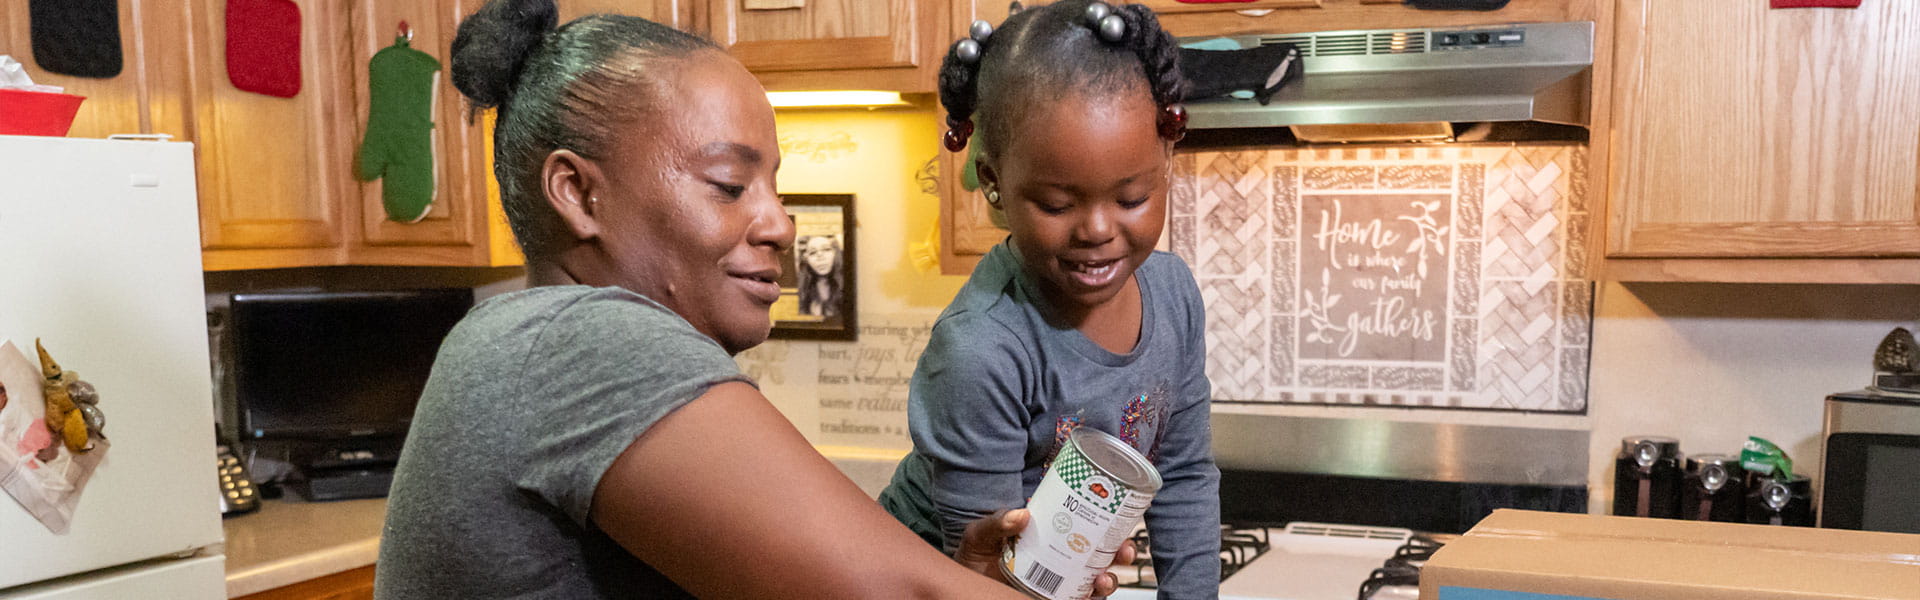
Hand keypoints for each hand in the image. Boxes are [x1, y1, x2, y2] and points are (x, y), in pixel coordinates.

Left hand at [952, 509, 1138, 598]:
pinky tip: (1090, 593)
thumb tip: (1020, 515)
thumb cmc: (974, 557)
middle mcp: (1061, 560)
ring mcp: (1059, 584)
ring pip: (1095, 582)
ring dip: (1109, 579)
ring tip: (1105, 578)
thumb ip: (996, 523)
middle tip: (1124, 549)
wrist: (959, 588)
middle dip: (1120, 553)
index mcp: (1050, 536)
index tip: (1119, 519)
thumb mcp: (981, 534)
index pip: (1085, 527)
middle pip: (1100, 556)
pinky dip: (1090, 598)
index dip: (1108, 523)